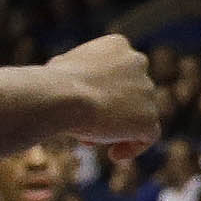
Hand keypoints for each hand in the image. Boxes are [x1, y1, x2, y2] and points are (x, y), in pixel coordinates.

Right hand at [49, 34, 163, 145]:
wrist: (61, 96)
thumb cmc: (52, 82)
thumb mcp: (61, 66)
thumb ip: (78, 72)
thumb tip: (71, 79)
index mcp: (118, 45)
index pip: (117, 71)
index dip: (101, 91)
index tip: (82, 103)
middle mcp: (138, 63)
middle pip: (128, 93)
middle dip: (109, 110)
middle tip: (84, 125)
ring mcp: (147, 90)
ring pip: (138, 114)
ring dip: (116, 128)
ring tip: (90, 140)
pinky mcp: (148, 117)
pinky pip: (148, 135)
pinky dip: (133, 146)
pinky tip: (114, 154)